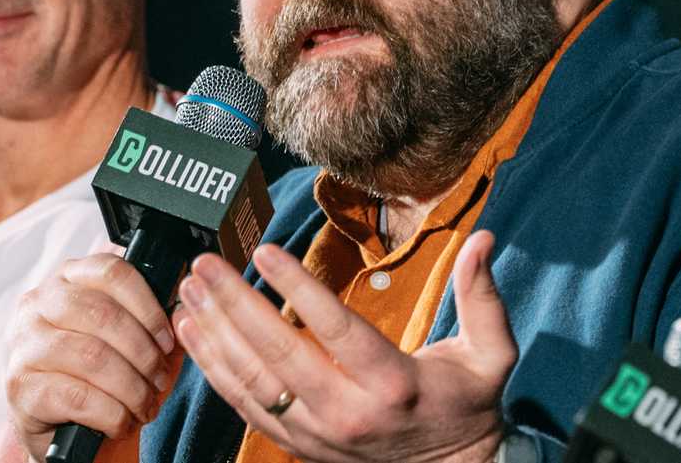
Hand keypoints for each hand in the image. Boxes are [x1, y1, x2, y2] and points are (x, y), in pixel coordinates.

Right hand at [3, 253, 178, 456]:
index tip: (167, 339)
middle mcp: (37, 304)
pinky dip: (111, 414)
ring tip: (145, 404)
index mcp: (67, 279)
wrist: (66, 429)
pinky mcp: (21, 387)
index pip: (111, 272)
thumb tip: (184, 312)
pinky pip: (78, 396)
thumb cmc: (100, 377)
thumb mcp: (127, 341)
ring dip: (131, 387)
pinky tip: (120, 421)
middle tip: (159, 378)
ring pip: (92, 356)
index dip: (148, 306)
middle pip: (103, 314)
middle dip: (143, 352)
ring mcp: (24, 345)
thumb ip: (153, 321)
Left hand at [174, 229, 515, 462]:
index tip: (265, 252)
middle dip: (235, 305)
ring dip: (214, 333)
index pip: (337, 331)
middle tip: (208, 263)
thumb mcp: (490, 354)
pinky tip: (193, 331)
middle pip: (279, 354)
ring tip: (190, 289)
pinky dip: (213, 367)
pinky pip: (244, 405)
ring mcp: (317, 434)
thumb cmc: (467, 402)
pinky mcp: (298, 444)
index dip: (298, 289)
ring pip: (252, 382)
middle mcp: (349, 413)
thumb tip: (483, 239)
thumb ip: (482, 297)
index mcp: (394, 385)